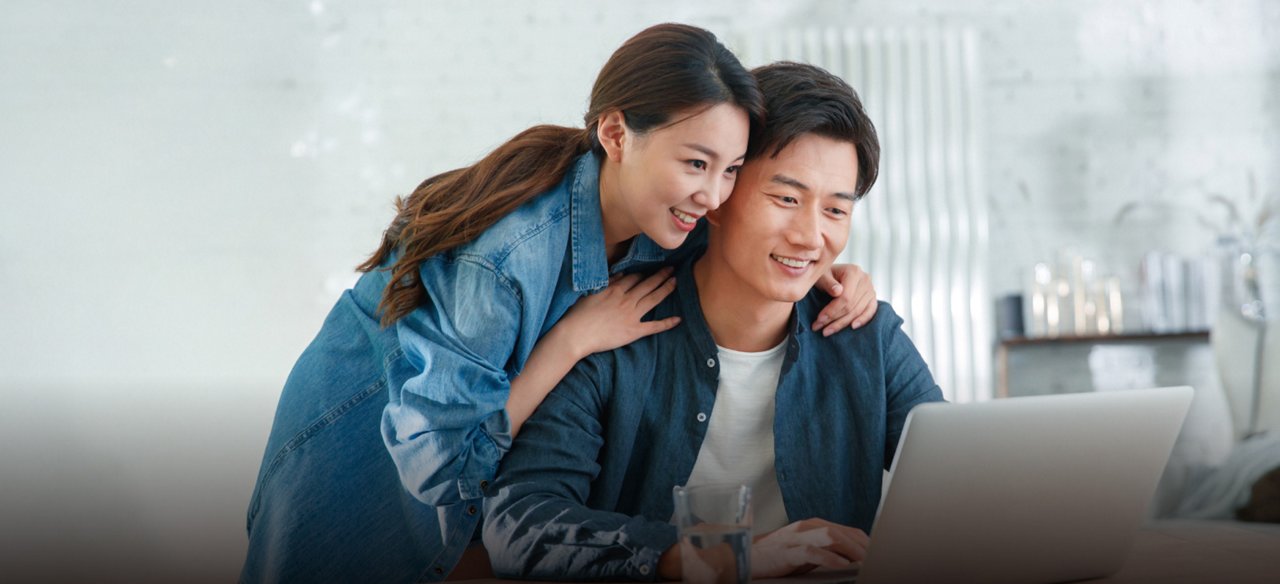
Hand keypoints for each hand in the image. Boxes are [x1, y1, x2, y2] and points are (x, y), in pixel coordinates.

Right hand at [555, 267, 680, 357]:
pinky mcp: (634, 331)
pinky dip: (667, 323)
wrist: (576, 334)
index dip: (644, 273)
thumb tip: (621, 275)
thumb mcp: (591, 293)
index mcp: (615, 290)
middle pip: (647, 284)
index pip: (634, 277)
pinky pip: (654, 326)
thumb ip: (608, 283)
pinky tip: (678, 319)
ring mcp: (632, 315)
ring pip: (653, 298)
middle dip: (660, 275)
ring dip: (666, 289)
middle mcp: (626, 299)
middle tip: (671, 269)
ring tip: (675, 281)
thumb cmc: (578, 314)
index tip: (651, 269)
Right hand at [752, 518, 868, 578]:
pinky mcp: (786, 551)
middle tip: (879, 558)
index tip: (880, 553)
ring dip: (850, 549)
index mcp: (813, 526)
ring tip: (865, 561)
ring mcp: (795, 538)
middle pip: (842, 532)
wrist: (745, 558)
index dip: (865, 542)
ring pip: (830, 537)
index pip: (847, 530)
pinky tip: (842, 565)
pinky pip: (811, 551)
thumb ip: (827, 551)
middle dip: (862, 546)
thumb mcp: (806, 552)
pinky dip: (829, 558)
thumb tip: (853, 559)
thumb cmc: (778, 557)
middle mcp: (806, 527)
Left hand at [813, 263, 877, 335]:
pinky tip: (852, 327)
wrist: (833, 273)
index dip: (832, 310)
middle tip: (818, 327)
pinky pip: (870, 311)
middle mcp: (865, 279)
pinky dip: (862, 320)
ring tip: (827, 331)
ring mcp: (870, 288)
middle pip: (852, 306)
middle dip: (834, 319)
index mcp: (854, 272)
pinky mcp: (872, 297)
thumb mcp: (821, 275)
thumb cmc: (825, 274)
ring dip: (843, 323)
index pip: (846, 297)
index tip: (819, 319)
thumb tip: (838, 292)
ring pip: (859, 311)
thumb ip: (828, 282)